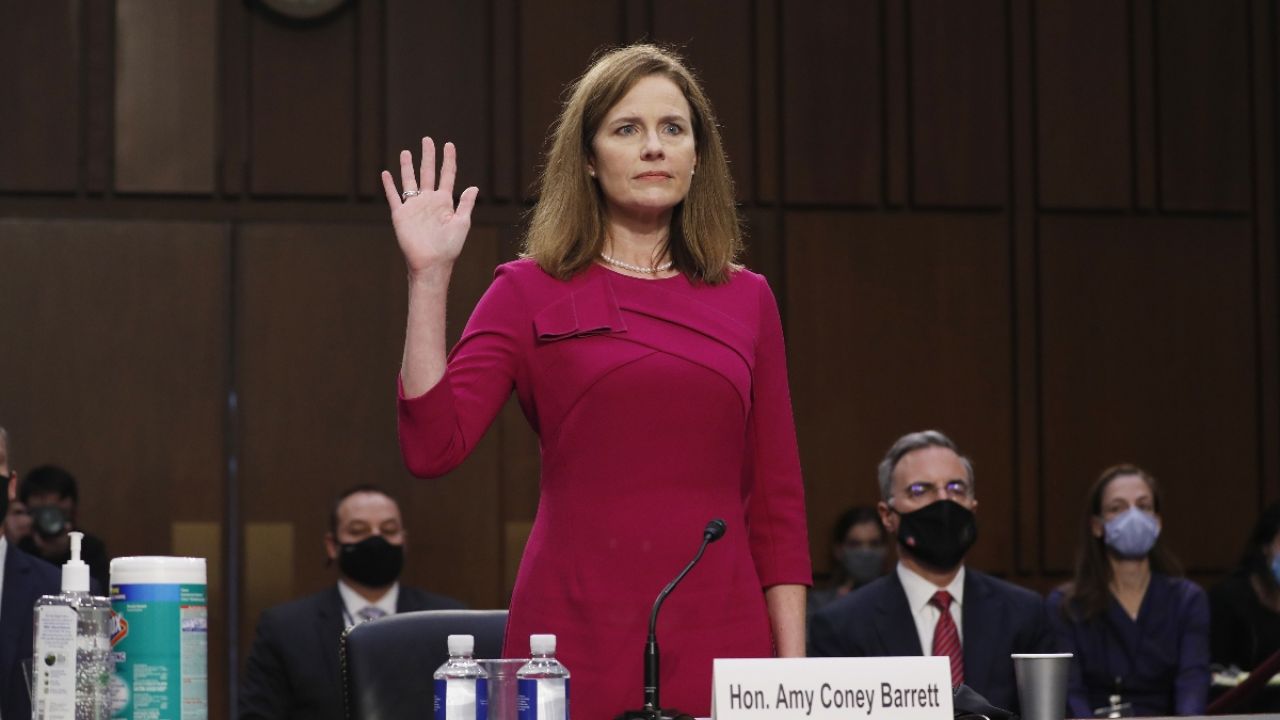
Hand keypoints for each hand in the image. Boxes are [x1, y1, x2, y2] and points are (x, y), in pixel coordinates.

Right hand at [381, 137, 479, 276]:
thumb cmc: (449, 247)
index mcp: (445, 202)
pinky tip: (386, 174)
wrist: (432, 264)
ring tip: (405, 152)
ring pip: (409, 181)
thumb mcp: (462, 223)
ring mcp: (414, 207)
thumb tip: (474, 187)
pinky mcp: (401, 214)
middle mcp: (429, 201)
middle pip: (428, 172)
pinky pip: (394, 196)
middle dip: (428, 156)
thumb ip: (465, 204)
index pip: (447, 175)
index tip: (449, 145)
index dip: (448, 160)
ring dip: (407, 166)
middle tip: (427, 139)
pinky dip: (389, 185)